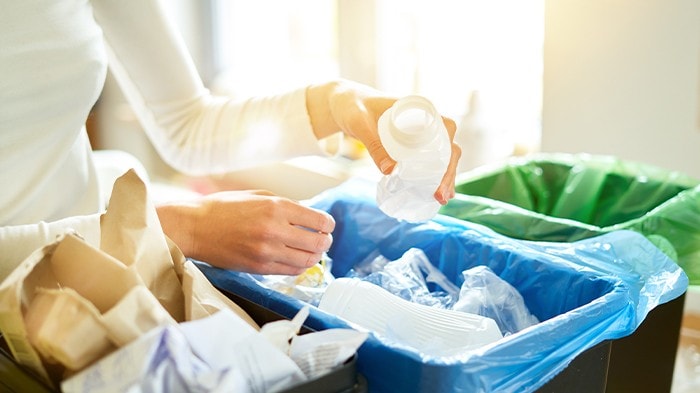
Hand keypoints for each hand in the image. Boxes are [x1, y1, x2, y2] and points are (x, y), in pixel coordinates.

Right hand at [156, 190, 334, 274]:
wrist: (195, 227)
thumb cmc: (224, 208)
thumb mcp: (259, 196)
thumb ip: (286, 206)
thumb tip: (310, 217)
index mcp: (276, 207)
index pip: (319, 221)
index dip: (328, 224)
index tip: (326, 225)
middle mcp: (275, 230)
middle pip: (318, 243)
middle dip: (325, 241)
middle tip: (323, 239)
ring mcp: (267, 252)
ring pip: (307, 261)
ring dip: (315, 256)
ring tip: (312, 251)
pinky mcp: (259, 267)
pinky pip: (291, 271)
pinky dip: (299, 266)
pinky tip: (296, 258)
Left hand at [307, 80, 460, 203]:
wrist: (346, 105)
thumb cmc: (353, 107)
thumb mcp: (360, 124)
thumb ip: (373, 144)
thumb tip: (390, 171)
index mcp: (419, 109)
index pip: (446, 127)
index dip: (449, 150)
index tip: (443, 170)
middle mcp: (424, 121)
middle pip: (447, 147)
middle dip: (448, 172)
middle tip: (440, 195)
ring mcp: (419, 135)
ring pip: (441, 156)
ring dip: (444, 177)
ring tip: (441, 199)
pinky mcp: (410, 146)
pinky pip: (428, 161)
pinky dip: (433, 176)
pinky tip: (434, 194)